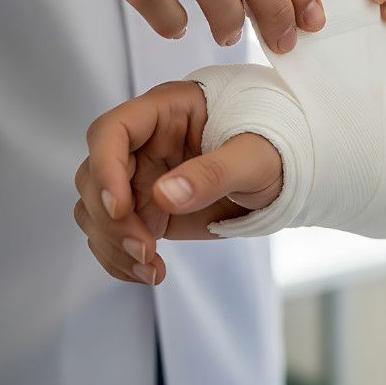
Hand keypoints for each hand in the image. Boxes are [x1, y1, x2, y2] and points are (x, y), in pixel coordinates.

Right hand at [73, 80, 282, 284]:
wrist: (291, 173)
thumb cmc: (278, 147)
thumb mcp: (256, 156)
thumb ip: (214, 172)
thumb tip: (166, 195)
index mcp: (168, 111)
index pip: (112, 131)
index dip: (105, 167)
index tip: (120, 206)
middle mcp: (145, 143)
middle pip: (94, 176)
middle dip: (111, 218)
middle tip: (144, 248)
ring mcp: (143, 177)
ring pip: (97, 210)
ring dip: (112, 244)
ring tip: (151, 268)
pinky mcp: (149, 209)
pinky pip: (115, 235)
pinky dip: (122, 259)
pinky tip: (151, 272)